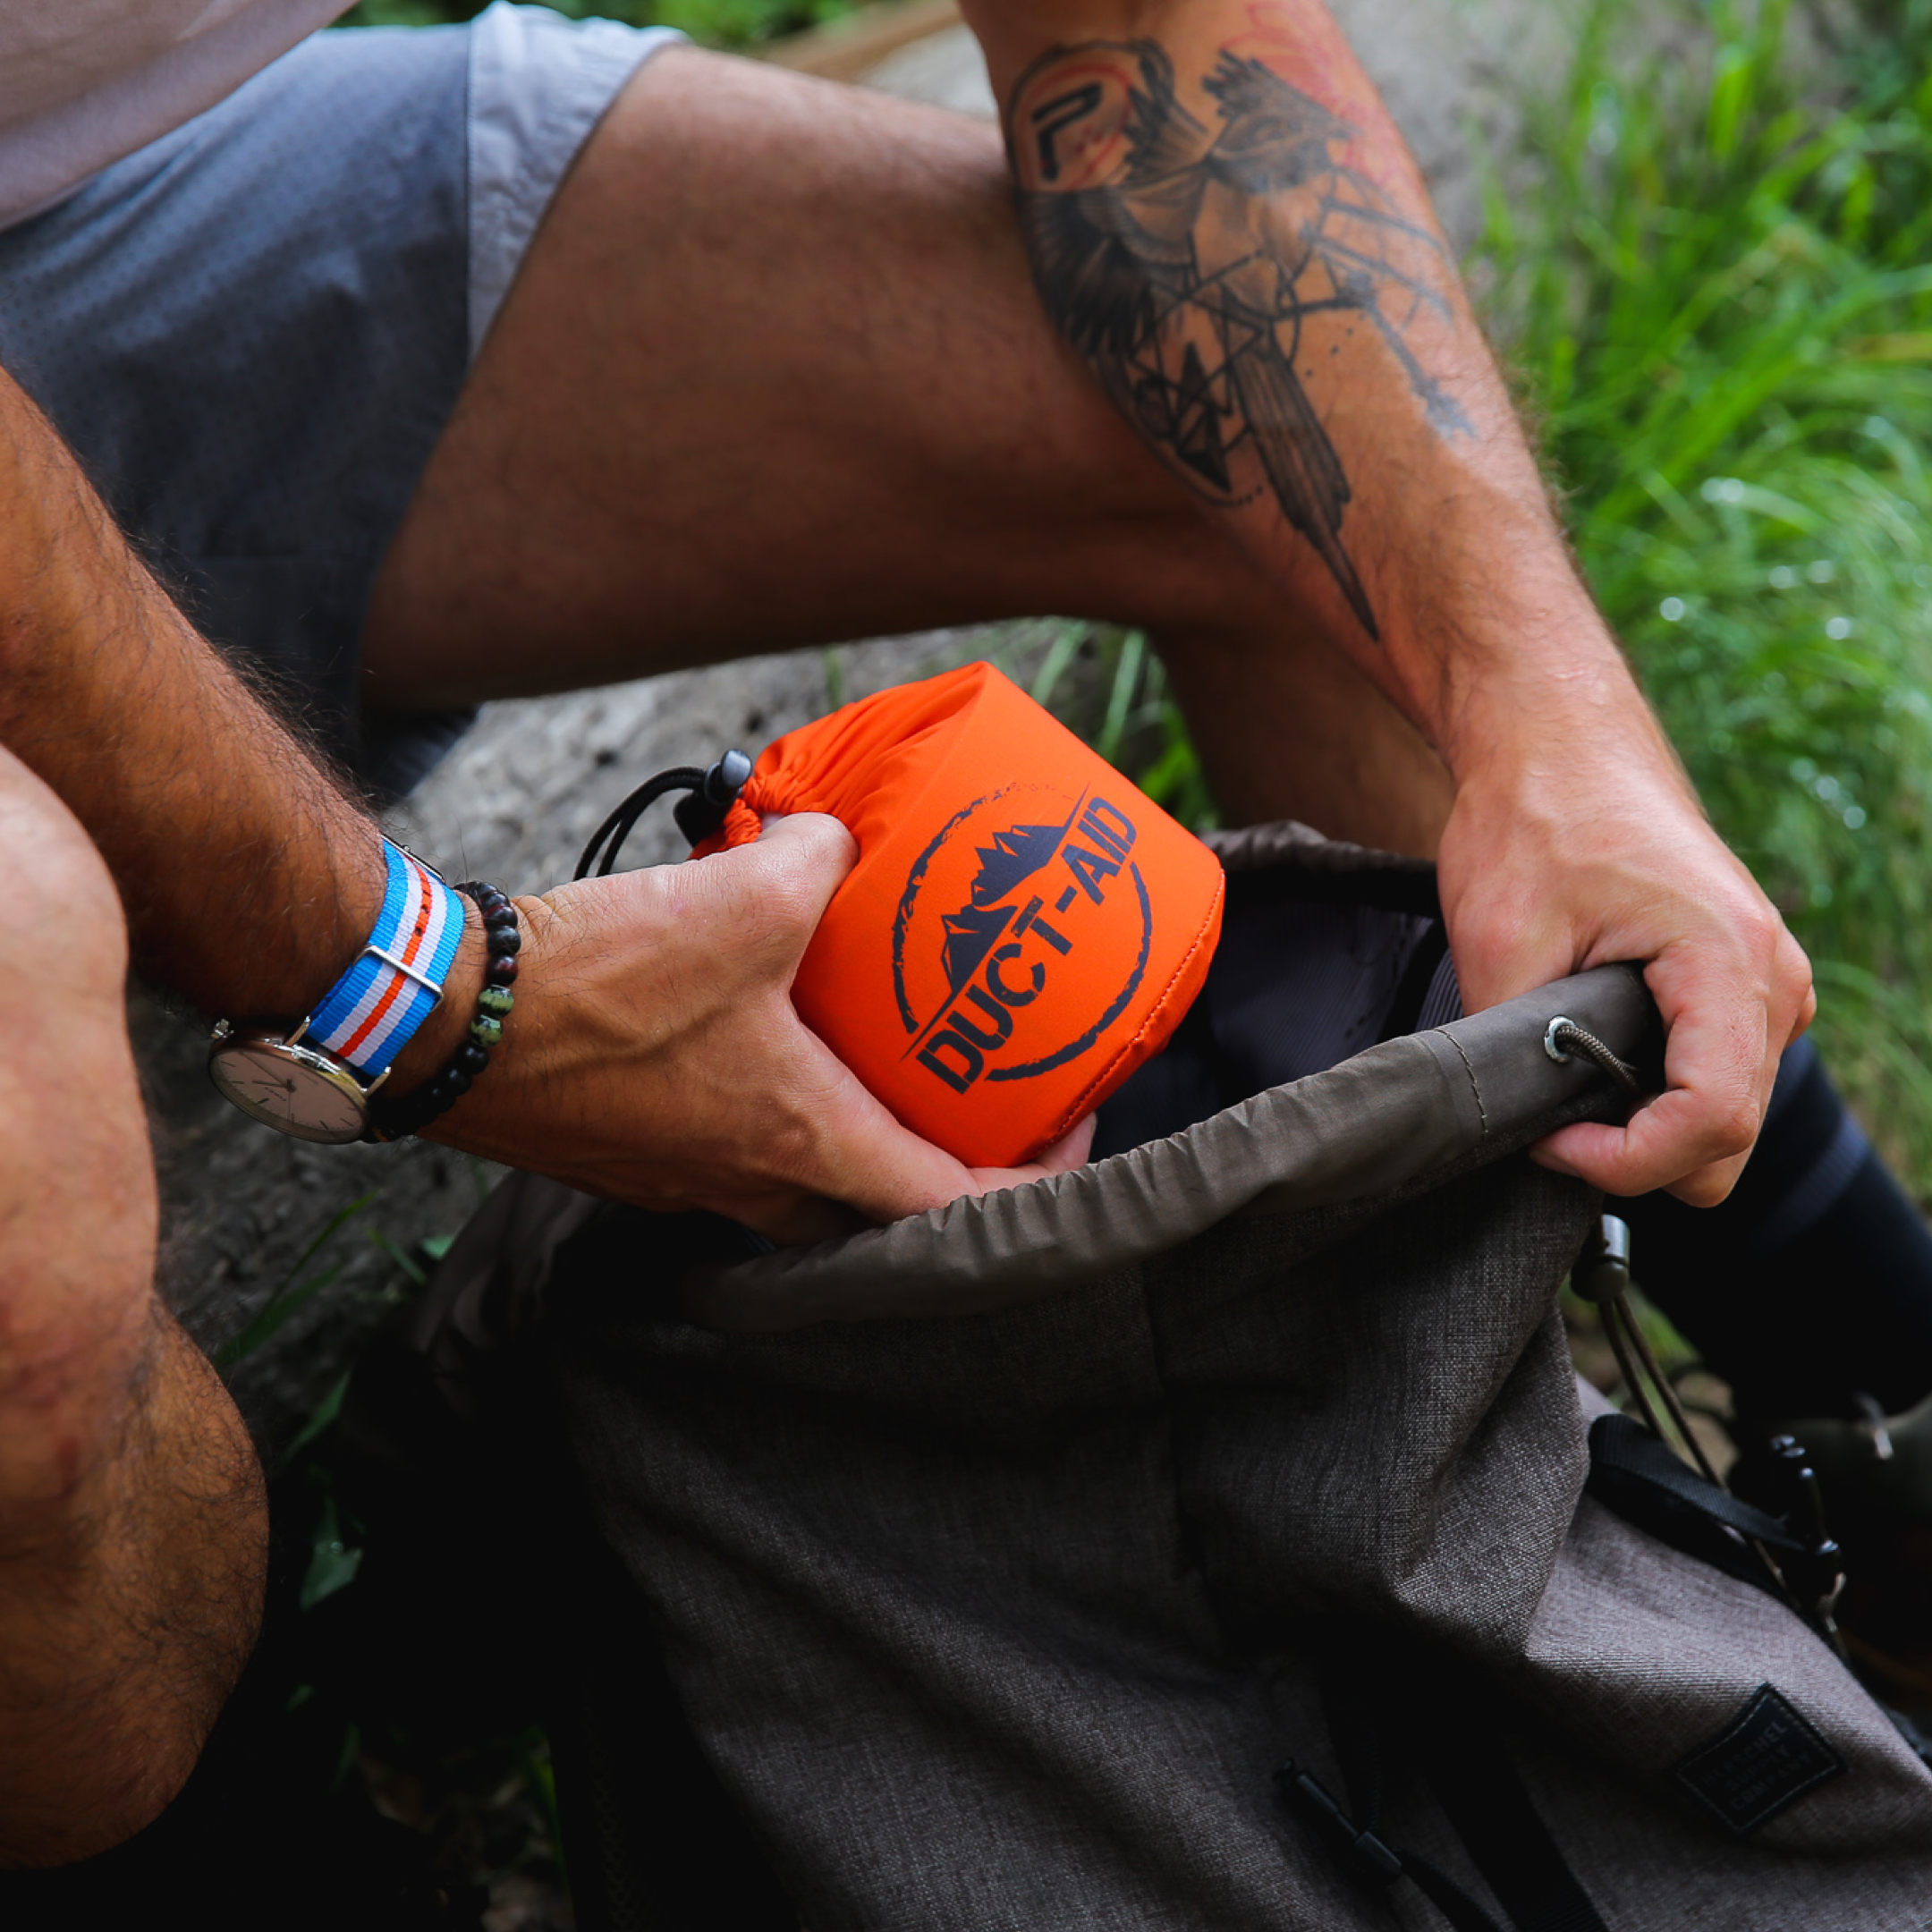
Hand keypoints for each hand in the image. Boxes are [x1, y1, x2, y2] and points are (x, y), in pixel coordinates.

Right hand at [422, 813, 1094, 1241]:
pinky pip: (723, 1151)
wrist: (446, 1018)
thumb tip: (834, 833)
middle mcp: (747, 1180)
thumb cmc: (597, 984)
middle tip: (964, 1104)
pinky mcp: (627, 1153)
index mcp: (801, 1138)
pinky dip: (762, 1112)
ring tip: (867, 1066)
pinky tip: (757, 1038)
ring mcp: (680, 1179)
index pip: (947, 1202)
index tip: (1066, 1133)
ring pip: (795, 1186)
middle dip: (932, 1169)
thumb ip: (819, 853)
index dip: (1028, 1180)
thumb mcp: (747, 891)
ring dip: (843, 1141)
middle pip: (872, 1211)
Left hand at [1436, 697, 1814, 1205]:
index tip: (1550, 1141)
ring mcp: (1768, 983)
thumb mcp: (1500, 937)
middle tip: (1548, 1119)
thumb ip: (1516, 1043)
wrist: (1558, 743)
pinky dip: (1661, 1092)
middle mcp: (1772, 980)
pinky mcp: (1742, 985)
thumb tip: (1516, 1123)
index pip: (1712, 1122)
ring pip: (1724, 1117)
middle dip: (1638, 1155)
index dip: (1625, 1161)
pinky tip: (1597, 1053)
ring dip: (1648, 1125)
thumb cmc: (1535, 817)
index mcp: (1728, 963)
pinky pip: (1718, 1076)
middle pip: (1728, 1141)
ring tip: (1566, 1076)